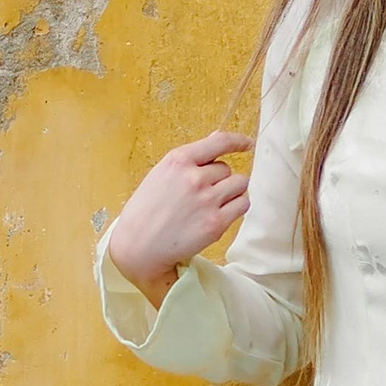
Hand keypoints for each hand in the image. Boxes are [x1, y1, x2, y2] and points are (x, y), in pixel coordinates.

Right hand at [104, 133, 251, 293]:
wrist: (138, 246)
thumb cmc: (146, 210)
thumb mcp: (161, 174)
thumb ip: (190, 159)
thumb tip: (216, 139)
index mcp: (178, 161)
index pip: (220, 142)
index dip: (238, 141)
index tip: (247, 143)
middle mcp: (194, 178)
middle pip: (227, 169)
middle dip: (219, 179)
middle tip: (202, 194)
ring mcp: (207, 201)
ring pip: (240, 184)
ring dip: (232, 191)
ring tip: (214, 203)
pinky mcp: (216, 223)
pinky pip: (243, 205)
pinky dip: (236, 207)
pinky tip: (221, 213)